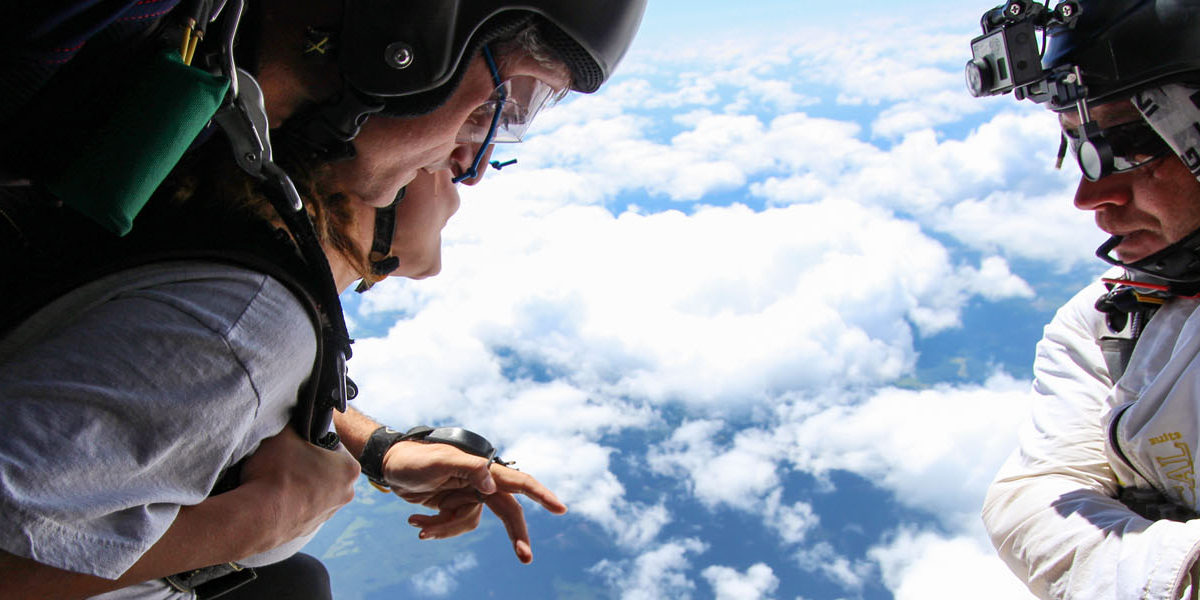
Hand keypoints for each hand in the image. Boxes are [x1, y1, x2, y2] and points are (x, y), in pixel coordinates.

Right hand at [238, 427, 360, 552]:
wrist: (258, 517)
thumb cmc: (277, 473)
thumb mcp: (285, 434)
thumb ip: (296, 422)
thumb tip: (296, 420)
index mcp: (349, 468)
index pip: (332, 442)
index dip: (312, 439)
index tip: (296, 442)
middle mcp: (346, 493)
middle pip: (325, 467)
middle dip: (307, 461)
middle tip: (285, 459)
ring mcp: (328, 514)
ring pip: (314, 488)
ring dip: (299, 482)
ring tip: (277, 479)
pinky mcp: (309, 529)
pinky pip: (302, 507)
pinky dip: (291, 501)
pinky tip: (275, 496)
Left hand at [381, 442, 567, 562]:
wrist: (390, 465)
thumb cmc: (413, 459)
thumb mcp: (437, 461)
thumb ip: (468, 468)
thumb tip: (491, 485)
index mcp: (483, 469)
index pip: (518, 482)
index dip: (540, 495)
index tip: (560, 509)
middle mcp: (480, 483)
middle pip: (507, 512)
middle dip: (516, 536)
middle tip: (526, 558)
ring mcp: (468, 495)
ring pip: (470, 524)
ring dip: (444, 528)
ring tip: (417, 524)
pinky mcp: (453, 506)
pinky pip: (452, 526)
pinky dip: (434, 527)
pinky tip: (414, 521)